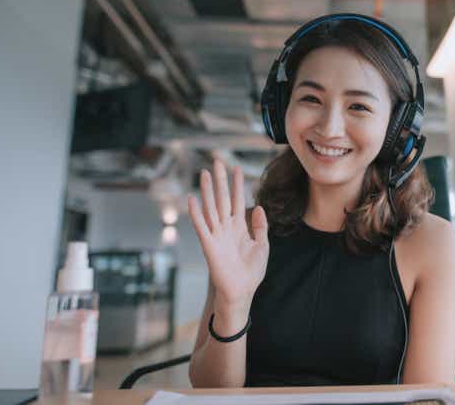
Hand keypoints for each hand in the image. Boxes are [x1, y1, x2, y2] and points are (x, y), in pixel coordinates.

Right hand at [188, 160, 268, 310]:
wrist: (242, 291)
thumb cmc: (251, 272)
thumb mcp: (262, 246)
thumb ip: (260, 226)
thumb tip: (258, 206)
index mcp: (239, 227)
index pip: (237, 200)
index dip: (237, 185)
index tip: (237, 168)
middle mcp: (226, 228)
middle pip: (222, 199)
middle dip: (221, 181)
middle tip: (217, 162)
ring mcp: (217, 235)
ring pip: (211, 208)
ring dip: (208, 191)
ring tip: (205, 173)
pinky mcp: (209, 245)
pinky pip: (201, 226)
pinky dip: (196, 213)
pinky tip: (192, 199)